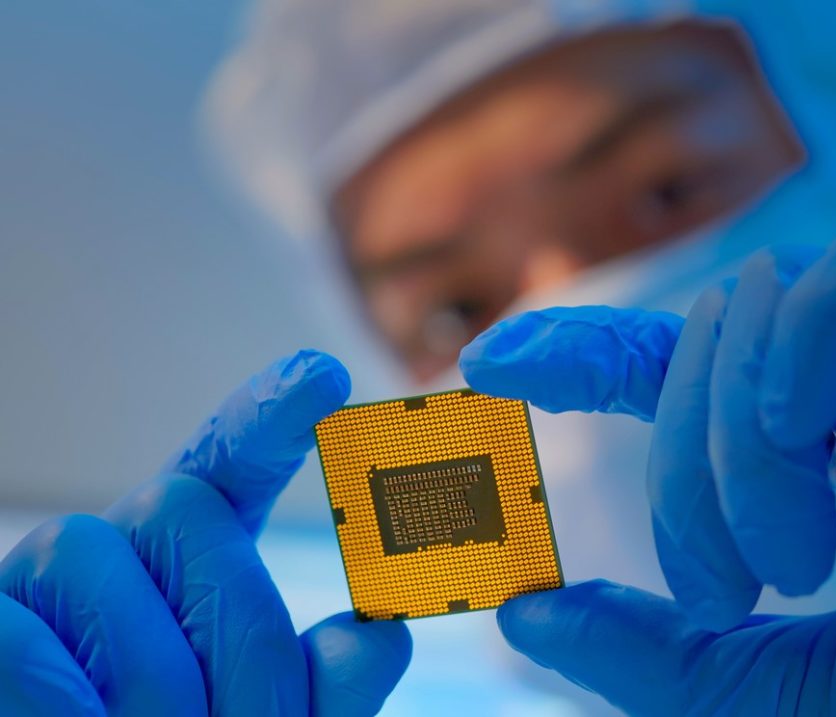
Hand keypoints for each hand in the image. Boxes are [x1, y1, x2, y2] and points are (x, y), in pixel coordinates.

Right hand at [0, 351, 410, 715]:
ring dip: (152, 679)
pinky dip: (62, 701)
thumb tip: (383, 638)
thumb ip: (323, 688)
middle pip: (183, 507)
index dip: (271, 416)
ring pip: (90, 552)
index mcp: (198, 566)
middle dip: (239, 628)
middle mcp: (123, 554)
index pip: (233, 467)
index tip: (324, 377)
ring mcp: (42, 584)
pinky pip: (16, 637)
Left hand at [460, 204, 835, 715]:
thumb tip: (523, 613)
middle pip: (702, 351)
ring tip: (788, 563)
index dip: (579, 350)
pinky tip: (805, 427)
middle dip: (677, 474)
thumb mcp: (779, 697)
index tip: (487, 362)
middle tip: (719, 591)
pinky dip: (816, 332)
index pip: (673, 362)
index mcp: (815, 447)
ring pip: (766, 308)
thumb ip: (656, 658)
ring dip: (739, 444)